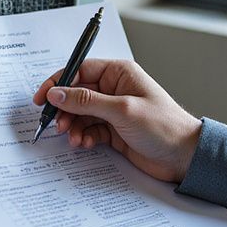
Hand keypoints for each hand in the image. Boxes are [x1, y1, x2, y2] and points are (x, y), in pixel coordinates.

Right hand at [33, 59, 201, 182]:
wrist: (184, 156)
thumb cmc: (163, 125)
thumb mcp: (122, 110)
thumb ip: (87, 101)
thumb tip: (57, 93)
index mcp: (119, 73)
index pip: (80, 70)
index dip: (59, 83)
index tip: (42, 98)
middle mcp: (115, 89)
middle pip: (77, 94)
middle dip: (65, 109)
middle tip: (57, 124)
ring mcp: (113, 111)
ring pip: (81, 114)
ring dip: (73, 126)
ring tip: (73, 138)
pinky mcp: (114, 131)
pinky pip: (89, 130)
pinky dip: (83, 137)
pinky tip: (84, 144)